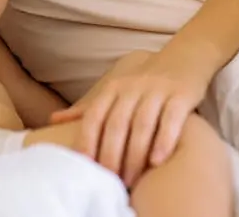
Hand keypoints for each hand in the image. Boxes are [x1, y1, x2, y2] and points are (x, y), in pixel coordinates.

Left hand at [49, 50, 209, 186]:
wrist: (185, 55)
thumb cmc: (144, 81)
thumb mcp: (114, 89)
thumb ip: (88, 107)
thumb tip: (53, 120)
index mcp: (113, 87)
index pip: (95, 116)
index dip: (88, 142)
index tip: (85, 168)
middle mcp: (133, 87)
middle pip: (117, 124)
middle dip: (111, 155)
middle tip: (111, 182)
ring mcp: (158, 90)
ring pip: (143, 124)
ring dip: (135, 155)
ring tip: (132, 180)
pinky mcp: (182, 94)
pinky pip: (172, 118)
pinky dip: (164, 140)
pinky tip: (157, 161)